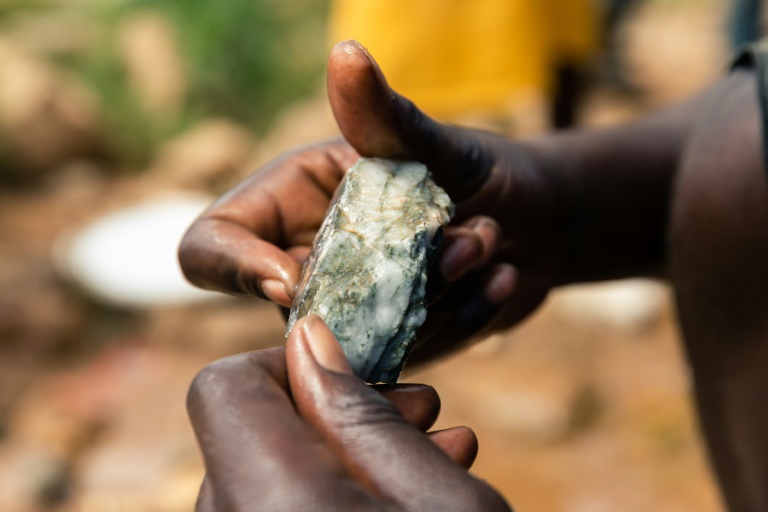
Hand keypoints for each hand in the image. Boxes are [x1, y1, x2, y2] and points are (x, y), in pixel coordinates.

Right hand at [179, 41, 564, 362]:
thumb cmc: (482, 170)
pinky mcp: (393, 346)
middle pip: (299, 307)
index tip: (296, 276)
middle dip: (389, 280)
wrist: (538, 221)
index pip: (210, 247)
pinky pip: (409, 357)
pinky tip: (504, 275)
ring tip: (488, 240)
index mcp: (290, 205)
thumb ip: (387, 120)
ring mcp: (351, 310)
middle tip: (464, 240)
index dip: (234, 268)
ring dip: (439, 295)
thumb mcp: (439, 145)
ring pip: (359, 338)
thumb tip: (346, 55)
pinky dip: (463, 319)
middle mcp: (310, 262)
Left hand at [187, 315, 511, 510]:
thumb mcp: (442, 497)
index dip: (290, 358)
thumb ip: (359, 412)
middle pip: (247, 425)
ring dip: (342, 443)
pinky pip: (275, 503)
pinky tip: (410, 487)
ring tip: (433, 445)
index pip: (226, 385)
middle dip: (332, 403)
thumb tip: (308, 340)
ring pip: (266, 468)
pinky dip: (331, 484)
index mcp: (270, 497)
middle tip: (424, 408)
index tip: (362, 364)